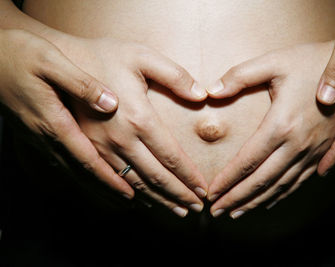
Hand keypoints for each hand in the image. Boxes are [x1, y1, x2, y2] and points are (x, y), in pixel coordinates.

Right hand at [0, 29, 133, 198]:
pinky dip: (76, 175)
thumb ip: (80, 83)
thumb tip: (110, 102)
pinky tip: (84, 179)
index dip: (108, 178)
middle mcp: (46, 136)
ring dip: (92, 186)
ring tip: (112, 199)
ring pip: (69, 170)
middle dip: (104, 190)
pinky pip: (58, 161)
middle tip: (128, 204)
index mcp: (55, 122)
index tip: (128, 193)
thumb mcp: (50, 61)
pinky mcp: (33, 132)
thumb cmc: (18, 54)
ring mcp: (37, 137)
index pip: (87, 158)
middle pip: (80, 172)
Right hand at [62, 36, 208, 216]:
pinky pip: (109, 180)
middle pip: (156, 177)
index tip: (203, 190)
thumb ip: (175, 75)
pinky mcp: (86, 149)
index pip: (171, 157)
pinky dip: (127, 194)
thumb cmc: (104, 55)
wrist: (60, 60)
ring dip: (157, 200)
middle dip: (178, 194)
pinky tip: (137, 202)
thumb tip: (202, 96)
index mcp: (139, 118)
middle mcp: (121, 140)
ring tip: (176, 211)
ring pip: (134, 184)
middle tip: (196, 208)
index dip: (189, 176)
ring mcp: (101, 148)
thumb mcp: (142, 56)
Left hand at [206, 42, 334, 218]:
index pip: (247, 162)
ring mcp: (313, 152)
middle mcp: (297, 145)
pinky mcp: (323, 152)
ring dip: (255, 202)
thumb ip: (240, 76)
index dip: (227, 180)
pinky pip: (299, 181)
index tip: (210, 193)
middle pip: (261, 181)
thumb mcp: (275, 62)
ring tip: (235, 212)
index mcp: (281, 125)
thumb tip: (210, 91)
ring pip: (280, 186)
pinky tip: (268, 201)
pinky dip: (280, 195)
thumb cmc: (311, 63)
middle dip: (235, 198)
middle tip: (216, 211)